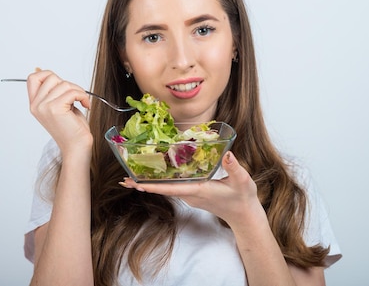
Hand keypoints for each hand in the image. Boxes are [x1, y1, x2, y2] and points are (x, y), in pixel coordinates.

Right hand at [27, 68, 92, 158]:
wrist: (77, 147)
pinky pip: (72, 92)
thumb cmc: (72, 129)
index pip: (33, 78)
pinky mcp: (55, 109)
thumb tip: (41, 69)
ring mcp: (44, 107)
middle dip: (68, 83)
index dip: (48, 75)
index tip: (61, 85)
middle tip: (75, 96)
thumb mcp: (59, 106)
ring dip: (78, 91)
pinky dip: (83, 96)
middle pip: (50, 76)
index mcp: (35, 104)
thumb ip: (53, 91)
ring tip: (81, 102)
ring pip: (64, 83)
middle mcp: (36, 105)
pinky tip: (86, 105)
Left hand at [120, 151, 260, 225]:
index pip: (171, 189)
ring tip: (131, 178)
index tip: (136, 184)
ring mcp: (190, 195)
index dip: (153, 186)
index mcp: (198, 190)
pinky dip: (160, 182)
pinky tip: (154, 176)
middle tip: (124, 180)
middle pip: (163, 189)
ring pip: (166, 189)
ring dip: (149, 184)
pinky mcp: (193, 193)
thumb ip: (234, 167)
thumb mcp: (242, 181)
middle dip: (143, 185)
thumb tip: (228, 154)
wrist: (245, 215)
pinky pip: (172, 187)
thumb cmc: (243, 198)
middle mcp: (190, 194)